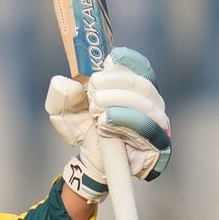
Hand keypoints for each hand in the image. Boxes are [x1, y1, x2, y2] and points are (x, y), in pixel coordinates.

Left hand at [46, 47, 170, 202]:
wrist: (90, 160)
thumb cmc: (83, 128)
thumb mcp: (63, 109)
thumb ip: (61, 94)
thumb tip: (67, 83)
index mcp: (131, 88)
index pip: (140, 67)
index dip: (128, 62)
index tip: (110, 60)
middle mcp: (150, 103)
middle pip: (143, 85)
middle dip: (116, 83)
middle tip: (93, 88)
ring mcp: (156, 124)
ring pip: (147, 105)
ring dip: (118, 101)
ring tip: (95, 108)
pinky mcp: (157, 144)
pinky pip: (147, 129)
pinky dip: (124, 121)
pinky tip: (105, 121)